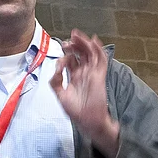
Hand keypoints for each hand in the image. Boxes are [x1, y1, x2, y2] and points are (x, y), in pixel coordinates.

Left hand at [50, 30, 119, 157]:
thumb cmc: (75, 111)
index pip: (71, 60)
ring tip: (78, 35)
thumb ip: (55, 81)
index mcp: (75, 77)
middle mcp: (84, 73)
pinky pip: (101, 60)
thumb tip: (57, 67)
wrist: (88, 121)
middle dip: (75, 44)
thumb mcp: (60, 95)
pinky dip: (99, 50)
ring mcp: (92, 73)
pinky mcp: (100, 75)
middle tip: (70, 38)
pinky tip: (93, 41)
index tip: (61, 52)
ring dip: (85, 43)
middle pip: (81, 54)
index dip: (66, 54)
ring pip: (91, 54)